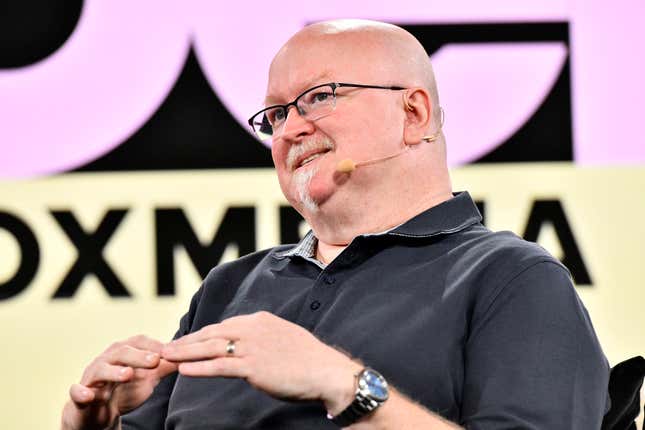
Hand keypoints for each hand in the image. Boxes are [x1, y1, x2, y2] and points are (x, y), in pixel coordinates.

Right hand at [61, 335, 177, 429]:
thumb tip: (185, 355)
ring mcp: (91, 377)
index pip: (138, 342)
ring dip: (114, 371)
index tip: (172, 351)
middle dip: (138, 356)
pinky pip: (77, 391)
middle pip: (121, 352)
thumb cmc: (123, 391)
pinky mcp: (79, 396)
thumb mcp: (147, 379)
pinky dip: (81, 392)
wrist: (97, 415)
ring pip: (100, 369)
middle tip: (155, 361)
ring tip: (127, 374)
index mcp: (122, 353)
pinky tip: (87, 395)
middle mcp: (106, 360)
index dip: (155, 345)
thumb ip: (164, 367)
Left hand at [161, 311, 361, 413]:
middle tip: (167, 348)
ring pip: (210, 348)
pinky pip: (219, 367)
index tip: (188, 340)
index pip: (224, 326)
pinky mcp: (253, 367)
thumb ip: (263, 337)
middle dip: (187, 341)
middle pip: (211, 333)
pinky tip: (183, 370)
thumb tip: (250, 344)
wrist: (325, 370)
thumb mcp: (283, 336)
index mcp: (259, 320)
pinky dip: (199, 368)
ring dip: (185, 352)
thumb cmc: (308, 358)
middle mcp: (252, 329)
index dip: (202, 334)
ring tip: (166, 357)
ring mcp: (252, 347)